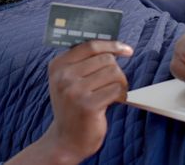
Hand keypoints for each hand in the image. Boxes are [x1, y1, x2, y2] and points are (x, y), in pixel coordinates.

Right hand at [40, 40, 132, 163]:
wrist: (66, 139)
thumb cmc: (73, 106)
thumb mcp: (68, 80)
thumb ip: (83, 61)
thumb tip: (112, 45)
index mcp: (58, 65)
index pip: (90, 45)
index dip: (112, 45)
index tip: (126, 49)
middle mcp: (64, 76)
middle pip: (106, 59)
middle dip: (116, 70)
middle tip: (114, 83)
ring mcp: (75, 91)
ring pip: (114, 72)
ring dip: (120, 83)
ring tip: (113, 93)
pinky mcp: (88, 105)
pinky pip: (116, 89)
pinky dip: (120, 95)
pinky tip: (114, 102)